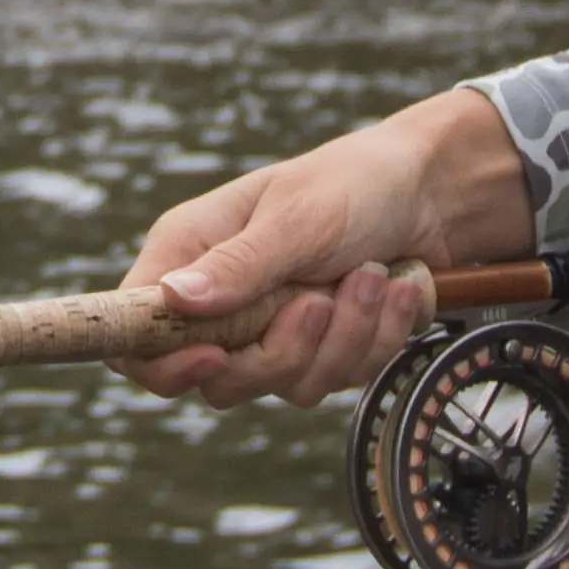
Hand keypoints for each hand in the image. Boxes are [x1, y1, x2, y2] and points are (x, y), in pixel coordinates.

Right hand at [106, 97, 519, 405]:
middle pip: (217, 380)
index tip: (214, 357)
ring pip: (286, 385)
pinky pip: (337, 379)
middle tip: (319, 301)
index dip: (161, 363)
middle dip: (281, 350)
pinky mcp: (320, 349)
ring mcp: (271, 330)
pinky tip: (393, 290)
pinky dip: (375, 339)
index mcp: (191, 252)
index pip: (134, 331)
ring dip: (343, 336)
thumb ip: (238, 265)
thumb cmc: (355, 183)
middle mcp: (222, 298)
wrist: (434, 193)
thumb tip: (172, 299)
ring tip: (373, 276)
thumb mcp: (296, 218)